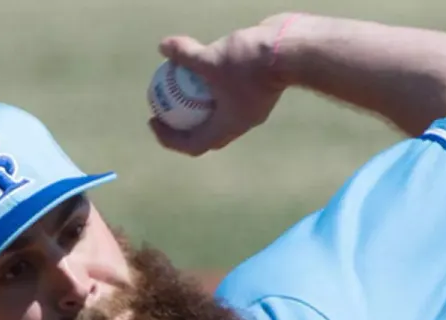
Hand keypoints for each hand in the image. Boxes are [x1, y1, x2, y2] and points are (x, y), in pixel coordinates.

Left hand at [149, 16, 294, 156]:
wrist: (291, 49)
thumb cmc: (250, 62)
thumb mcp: (210, 59)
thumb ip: (185, 55)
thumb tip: (163, 47)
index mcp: (228, 126)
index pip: (193, 145)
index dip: (169, 138)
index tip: (154, 120)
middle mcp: (240, 122)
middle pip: (206, 133)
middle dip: (182, 124)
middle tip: (164, 108)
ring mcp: (251, 107)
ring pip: (220, 112)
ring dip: (199, 104)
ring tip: (181, 85)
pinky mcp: (259, 90)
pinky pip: (231, 93)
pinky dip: (215, 85)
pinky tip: (204, 64)